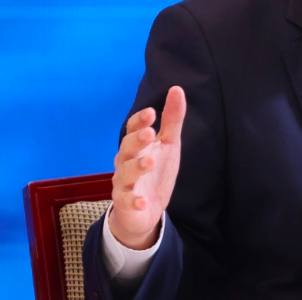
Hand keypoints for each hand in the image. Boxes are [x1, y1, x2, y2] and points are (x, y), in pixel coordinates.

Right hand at [107, 86, 185, 249]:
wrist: (145, 211)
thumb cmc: (156, 172)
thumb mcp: (168, 144)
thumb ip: (172, 120)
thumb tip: (177, 89)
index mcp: (136, 146)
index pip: (132, 129)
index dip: (140, 121)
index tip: (151, 112)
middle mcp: (125, 162)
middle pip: (126, 148)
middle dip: (136, 140)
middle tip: (149, 133)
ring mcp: (124, 183)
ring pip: (125, 173)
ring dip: (136, 167)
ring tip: (150, 162)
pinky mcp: (126, 204)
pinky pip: (127, 201)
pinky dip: (134, 201)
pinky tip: (142, 200)